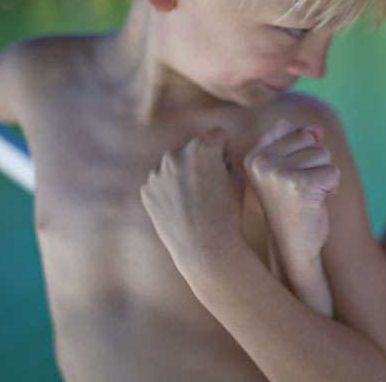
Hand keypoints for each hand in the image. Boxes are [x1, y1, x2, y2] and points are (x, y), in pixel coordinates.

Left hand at [141, 128, 244, 279]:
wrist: (205, 250)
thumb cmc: (228, 214)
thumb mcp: (238, 179)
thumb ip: (225, 157)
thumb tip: (213, 153)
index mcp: (202, 148)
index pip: (217, 135)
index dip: (226, 151)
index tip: (225, 169)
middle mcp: (176, 154)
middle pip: (194, 147)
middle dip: (203, 160)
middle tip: (211, 188)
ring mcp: (158, 172)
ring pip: (176, 164)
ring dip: (185, 174)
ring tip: (196, 201)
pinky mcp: (147, 189)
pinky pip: (163, 181)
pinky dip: (171, 190)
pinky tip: (182, 208)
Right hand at [244, 119, 340, 273]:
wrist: (292, 246)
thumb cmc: (292, 206)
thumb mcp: (290, 169)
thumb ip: (300, 142)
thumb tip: (316, 128)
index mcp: (253, 156)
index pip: (288, 127)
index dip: (298, 150)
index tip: (287, 177)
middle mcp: (261, 163)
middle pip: (308, 139)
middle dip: (314, 162)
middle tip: (300, 189)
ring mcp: (278, 174)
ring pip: (323, 154)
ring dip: (323, 175)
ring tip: (307, 196)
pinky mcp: (301, 186)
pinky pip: (332, 171)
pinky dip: (331, 187)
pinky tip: (315, 203)